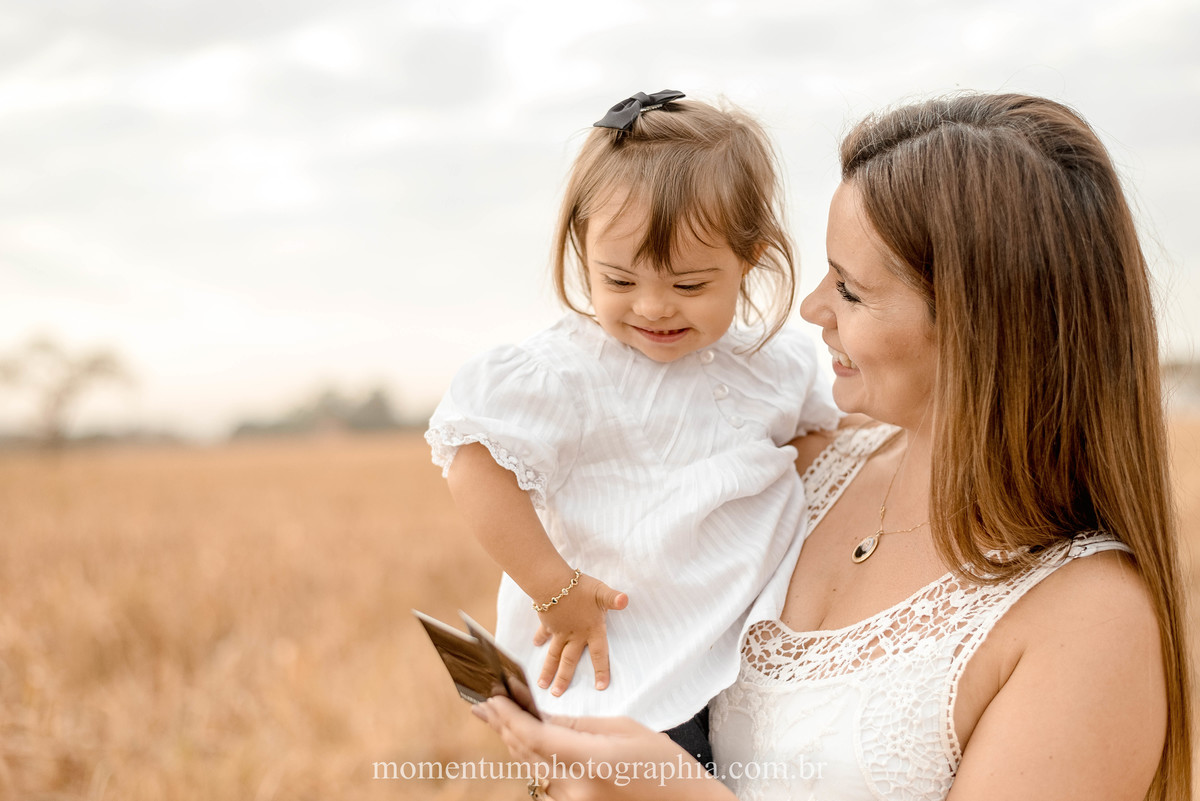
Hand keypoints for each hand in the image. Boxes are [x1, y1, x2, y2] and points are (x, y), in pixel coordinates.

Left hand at [472, 696, 730, 800]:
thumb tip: (542, 718)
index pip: (534, 738)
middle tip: (483, 704)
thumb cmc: (664, 764)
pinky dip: (533, 763)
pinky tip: (526, 745)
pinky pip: (546, 786)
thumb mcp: (624, 730)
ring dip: (515, 744)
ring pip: (532, 771)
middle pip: (526, 754)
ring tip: (498, 718)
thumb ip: (578, 726)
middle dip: (503, 726)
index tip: (488, 698)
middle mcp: (575, 790)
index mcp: (589, 762)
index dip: (507, 717)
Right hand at [532, 572, 627, 694]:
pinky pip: (544, 633)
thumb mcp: (601, 592)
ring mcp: (559, 631)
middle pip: (569, 661)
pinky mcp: (548, 622)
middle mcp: (575, 635)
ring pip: (554, 654)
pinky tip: (536, 645)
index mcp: (591, 630)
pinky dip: (540, 639)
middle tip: (557, 695)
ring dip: (548, 669)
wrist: (553, 583)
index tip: (600, 688)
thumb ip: (613, 598)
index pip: (599, 654)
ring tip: (542, 685)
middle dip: (563, 679)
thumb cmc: (580, 588)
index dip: (601, 671)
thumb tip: (626, 600)